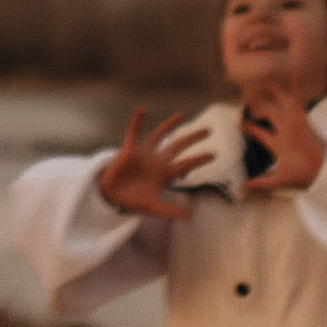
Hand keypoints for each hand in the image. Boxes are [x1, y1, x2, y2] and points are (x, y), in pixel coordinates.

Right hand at [94, 103, 216, 219]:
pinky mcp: (129, 150)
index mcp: (165, 174)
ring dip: (169, 125)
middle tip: (208, 130)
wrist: (113, 196)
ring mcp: (144, 154)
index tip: (214, 155)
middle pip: (178, 146)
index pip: (186, 164)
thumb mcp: (153, 207)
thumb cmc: (135, 201)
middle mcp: (157, 161)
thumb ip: (169, 210)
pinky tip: (142, 110)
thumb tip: (188, 216)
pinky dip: (137, 122)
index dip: (199, 159)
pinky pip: (134, 133)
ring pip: (159, 136)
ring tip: (181, 115)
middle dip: (192, 138)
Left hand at [238, 82, 325, 195]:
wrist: (323, 173)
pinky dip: (294, 88)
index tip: (240, 121)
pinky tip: (291, 73)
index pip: (260, 133)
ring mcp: (293, 125)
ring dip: (274, 92)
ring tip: (265, 78)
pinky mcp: (301, 120)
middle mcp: (285, 132)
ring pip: (281, 104)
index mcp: (279, 145)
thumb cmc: (304, 177)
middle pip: (270, 114)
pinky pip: (297, 101)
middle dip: (259, 105)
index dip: (250, 127)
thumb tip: (241, 189)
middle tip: (248, 94)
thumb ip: (261, 184)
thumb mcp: (278, 181)